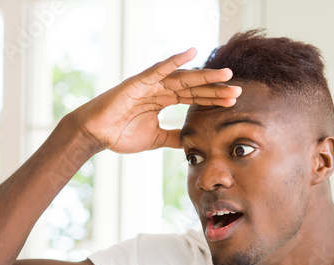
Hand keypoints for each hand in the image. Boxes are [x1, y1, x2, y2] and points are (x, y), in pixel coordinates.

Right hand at [71, 47, 240, 153]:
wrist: (96, 134)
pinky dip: (175, 61)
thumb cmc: (120, 134)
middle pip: (193, 87)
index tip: (233, 101)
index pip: (193, 98)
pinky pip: (159, 69)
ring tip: (225, 75)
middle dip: (215, 88)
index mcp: (163, 101)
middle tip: (238, 88)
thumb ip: (173, 137)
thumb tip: (190, 142)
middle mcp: (160, 89)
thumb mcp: (155, 139)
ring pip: (182, 77)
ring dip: (204, 76)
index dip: (213, 99)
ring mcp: (150, 83)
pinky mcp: (139, 81)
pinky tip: (191, 53)